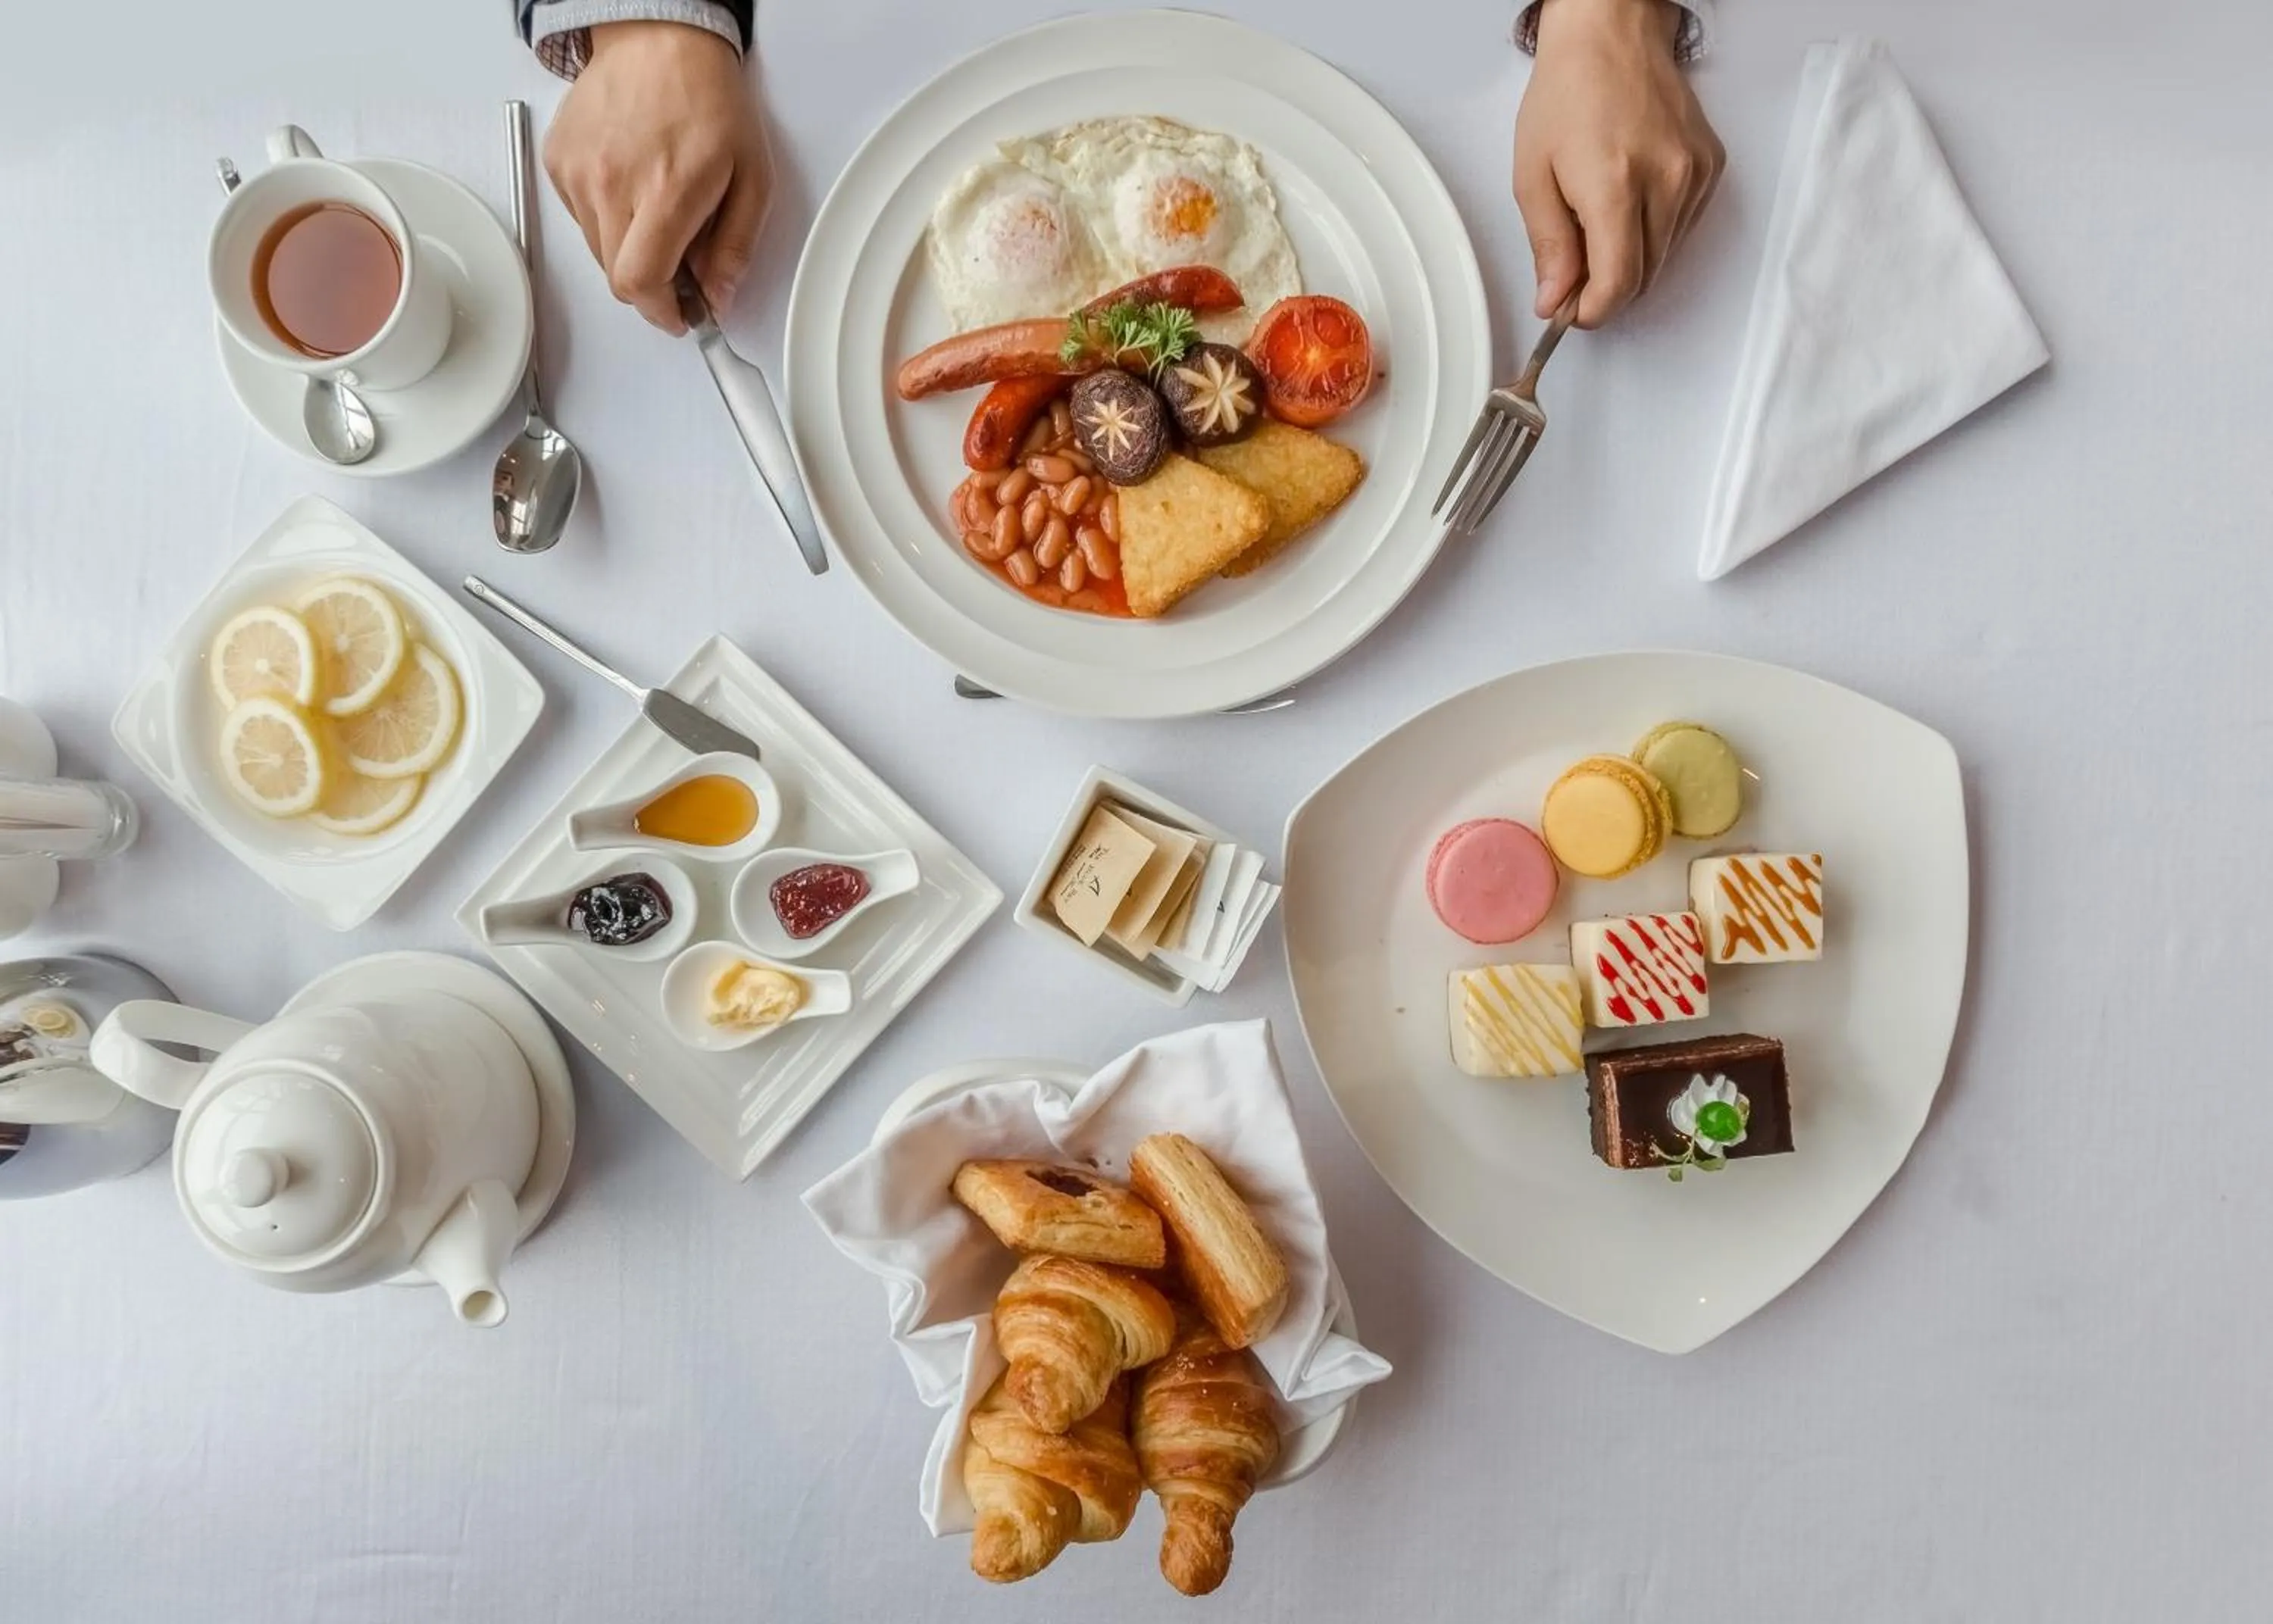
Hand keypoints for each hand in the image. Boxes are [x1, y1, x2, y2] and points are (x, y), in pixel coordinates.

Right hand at [543, 20, 769, 333]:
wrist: (658, 42)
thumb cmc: (709, 101)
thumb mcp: (752, 177)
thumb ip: (735, 246)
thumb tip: (719, 296)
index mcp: (666, 191)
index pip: (641, 282)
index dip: (661, 312)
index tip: (680, 315)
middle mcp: (613, 184)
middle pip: (618, 277)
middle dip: (653, 287)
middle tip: (681, 270)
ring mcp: (579, 173)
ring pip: (598, 251)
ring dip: (630, 251)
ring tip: (658, 214)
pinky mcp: (559, 162)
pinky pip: (580, 218)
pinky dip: (608, 219)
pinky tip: (632, 188)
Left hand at [1513, 0, 1723, 328]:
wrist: (1613, 34)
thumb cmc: (1568, 93)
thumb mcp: (1533, 175)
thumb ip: (1549, 245)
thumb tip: (1554, 301)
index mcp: (1615, 187)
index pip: (1619, 283)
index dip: (1593, 311)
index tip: (1572, 313)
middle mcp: (1665, 184)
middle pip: (1644, 278)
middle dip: (1607, 289)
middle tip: (1573, 273)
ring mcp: (1695, 176)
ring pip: (1665, 257)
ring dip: (1630, 261)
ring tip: (1597, 225)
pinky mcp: (1711, 169)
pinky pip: (1682, 229)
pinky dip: (1653, 233)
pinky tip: (1628, 203)